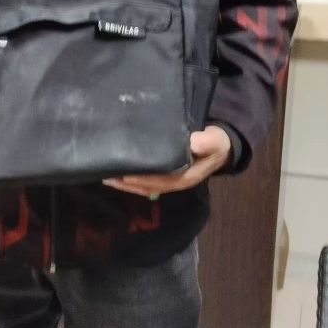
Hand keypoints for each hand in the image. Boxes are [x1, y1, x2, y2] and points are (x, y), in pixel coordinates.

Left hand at [102, 126, 231, 197]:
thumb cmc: (215, 143)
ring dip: (126, 183)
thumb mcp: (215, 141)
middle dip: (128, 183)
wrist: (220, 147)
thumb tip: (192, 144)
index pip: (160, 181)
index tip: (125, 176)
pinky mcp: (165, 174)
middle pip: (148, 186)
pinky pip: (146, 179)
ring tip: (107, 176)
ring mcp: (169, 180)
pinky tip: (118, 173)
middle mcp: (175, 182)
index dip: (143, 179)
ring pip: (144, 185)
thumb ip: (205, 142)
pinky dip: (131, 178)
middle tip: (108, 175)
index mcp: (185, 177)